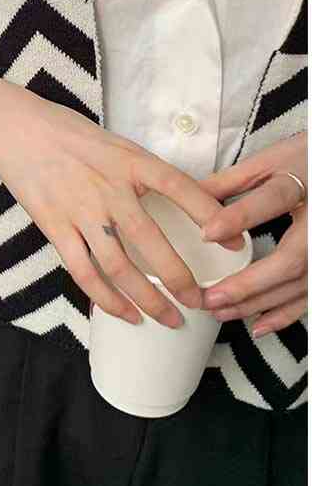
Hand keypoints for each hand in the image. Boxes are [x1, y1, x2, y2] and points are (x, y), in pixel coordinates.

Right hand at [0, 88, 226, 326]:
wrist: (13, 125)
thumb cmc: (66, 132)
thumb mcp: (115, 143)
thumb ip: (141, 172)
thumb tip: (176, 202)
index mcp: (131, 160)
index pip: (181, 188)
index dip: (211, 217)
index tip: (234, 243)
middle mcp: (109, 187)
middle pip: (152, 242)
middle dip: (181, 279)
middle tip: (201, 301)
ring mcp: (80, 210)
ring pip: (120, 267)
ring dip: (148, 298)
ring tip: (169, 318)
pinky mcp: (54, 227)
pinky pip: (84, 272)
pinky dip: (106, 299)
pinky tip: (125, 314)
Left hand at [198, 134, 307, 335]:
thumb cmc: (306, 159)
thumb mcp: (271, 160)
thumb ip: (231, 181)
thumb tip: (187, 196)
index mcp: (303, 182)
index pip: (272, 200)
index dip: (240, 217)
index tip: (207, 234)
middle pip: (289, 259)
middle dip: (248, 284)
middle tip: (209, 297)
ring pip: (297, 284)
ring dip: (258, 304)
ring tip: (219, 311)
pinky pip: (309, 296)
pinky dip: (285, 314)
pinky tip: (257, 326)